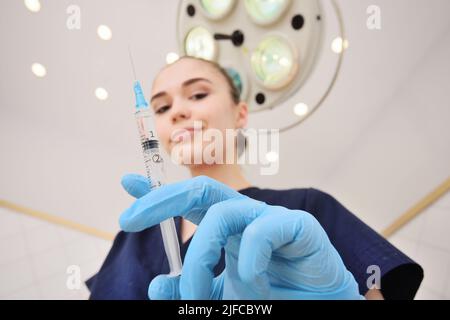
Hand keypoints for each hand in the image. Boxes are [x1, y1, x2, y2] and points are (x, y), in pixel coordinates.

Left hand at [120, 174, 362, 299]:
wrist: (318, 307)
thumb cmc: (274, 296)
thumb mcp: (222, 297)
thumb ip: (193, 289)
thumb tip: (156, 285)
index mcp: (225, 229)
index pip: (187, 202)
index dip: (156, 191)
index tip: (126, 182)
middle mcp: (244, 217)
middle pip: (199, 190)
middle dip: (161, 198)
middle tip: (129, 219)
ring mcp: (270, 218)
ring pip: (222, 213)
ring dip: (200, 258)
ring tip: (198, 296)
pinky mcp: (298, 227)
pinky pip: (264, 229)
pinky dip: (249, 257)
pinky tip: (250, 280)